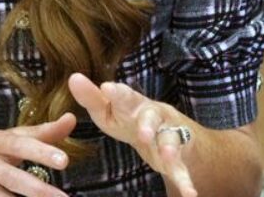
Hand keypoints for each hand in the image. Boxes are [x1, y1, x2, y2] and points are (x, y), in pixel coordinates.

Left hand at [68, 72, 197, 196]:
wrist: (171, 133)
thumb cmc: (132, 119)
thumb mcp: (110, 110)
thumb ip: (92, 98)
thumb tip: (74, 78)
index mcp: (134, 104)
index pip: (125, 96)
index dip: (118, 93)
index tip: (107, 88)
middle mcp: (155, 116)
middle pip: (152, 117)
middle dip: (148, 124)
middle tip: (143, 133)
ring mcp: (168, 136)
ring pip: (171, 141)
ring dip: (170, 148)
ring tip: (168, 157)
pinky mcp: (178, 158)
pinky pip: (182, 170)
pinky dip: (186, 182)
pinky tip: (190, 194)